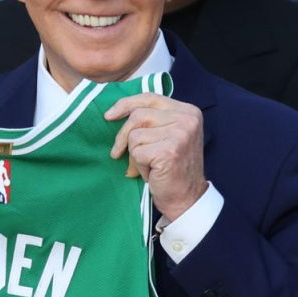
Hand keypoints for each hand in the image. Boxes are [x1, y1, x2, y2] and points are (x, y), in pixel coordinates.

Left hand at [105, 93, 207, 222]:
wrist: (187, 198)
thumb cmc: (174, 168)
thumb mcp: (168, 136)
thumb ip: (151, 121)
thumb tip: (114, 113)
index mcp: (188, 111)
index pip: (150, 98)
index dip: (126, 104)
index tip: (109, 115)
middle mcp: (186, 119)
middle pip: (138, 116)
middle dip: (123, 136)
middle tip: (118, 153)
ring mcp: (179, 134)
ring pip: (135, 136)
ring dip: (135, 155)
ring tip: (148, 166)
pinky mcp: (168, 151)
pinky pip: (136, 153)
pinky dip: (139, 167)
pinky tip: (152, 174)